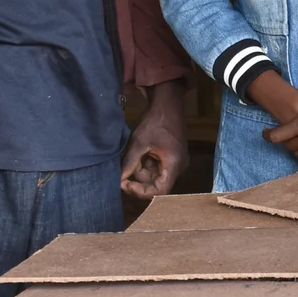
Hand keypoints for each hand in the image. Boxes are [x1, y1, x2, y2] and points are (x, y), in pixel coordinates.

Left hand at [120, 80, 187, 199]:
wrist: (168, 104)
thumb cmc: (156, 121)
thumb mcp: (139, 143)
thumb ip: (129, 163)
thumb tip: (119, 180)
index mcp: (174, 165)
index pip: (159, 191)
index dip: (141, 192)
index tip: (126, 183)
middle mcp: (178, 168)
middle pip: (156, 185)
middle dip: (138, 179)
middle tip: (123, 172)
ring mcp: (176, 163)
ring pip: (155, 176)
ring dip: (140, 171)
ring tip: (132, 156)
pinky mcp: (171, 158)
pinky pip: (157, 168)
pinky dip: (145, 165)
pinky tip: (139, 153)